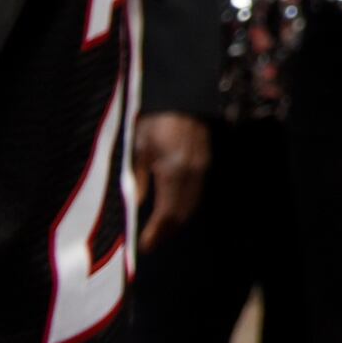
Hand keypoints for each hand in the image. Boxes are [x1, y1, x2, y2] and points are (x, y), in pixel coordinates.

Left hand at [133, 112, 212, 251]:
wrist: (182, 96)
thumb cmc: (155, 119)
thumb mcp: (139, 147)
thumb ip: (138, 178)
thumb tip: (136, 205)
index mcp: (173, 170)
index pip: (167, 213)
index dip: (156, 233)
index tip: (145, 246)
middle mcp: (192, 173)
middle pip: (182, 213)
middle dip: (167, 231)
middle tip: (151, 243)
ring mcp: (202, 168)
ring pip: (192, 205)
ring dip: (177, 221)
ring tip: (160, 231)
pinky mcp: (206, 162)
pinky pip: (197, 193)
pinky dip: (185, 206)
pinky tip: (173, 208)